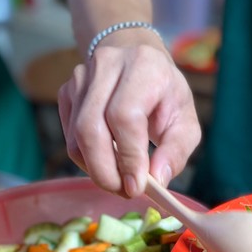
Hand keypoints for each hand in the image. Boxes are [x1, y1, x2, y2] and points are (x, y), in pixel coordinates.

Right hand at [58, 36, 200, 197]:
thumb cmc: (165, 94)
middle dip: (106, 171)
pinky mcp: (67, 92)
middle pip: (91, 129)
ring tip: (120, 180)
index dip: (128, 157)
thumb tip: (158, 180)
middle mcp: (107, 65)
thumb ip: (176, 151)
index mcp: (143, 66)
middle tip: (125, 191)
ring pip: (77, 138)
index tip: (137, 187)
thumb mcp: (185, 122)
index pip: (124, 117)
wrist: (138, 60)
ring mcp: (81, 78)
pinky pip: (70, 138)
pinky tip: (108, 161)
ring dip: (96, 169)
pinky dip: (87, 159)